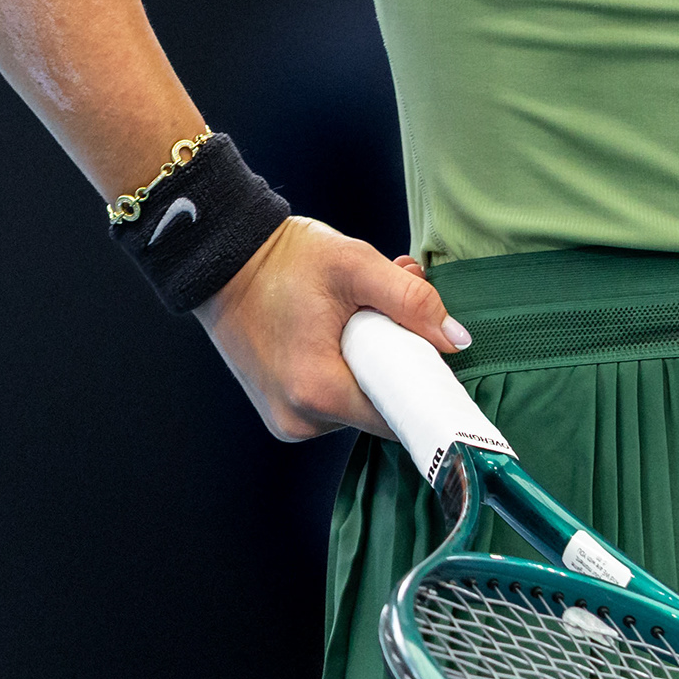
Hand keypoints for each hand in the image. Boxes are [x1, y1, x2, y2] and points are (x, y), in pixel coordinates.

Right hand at [196, 218, 469, 441]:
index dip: (426, 386)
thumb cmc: (283, 259)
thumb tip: (455, 340)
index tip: (439, 356)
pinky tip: (344, 327)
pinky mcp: (282, 409)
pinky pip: (334, 397)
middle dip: (398, 360)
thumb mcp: (355, 264)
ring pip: (358, 401)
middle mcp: (301, 420)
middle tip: (398, 308)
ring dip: (374, 361)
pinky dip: (348, 367)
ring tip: (365, 310)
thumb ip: (410, 301)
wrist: (223, 258)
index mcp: (319, 392)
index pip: (398, 415)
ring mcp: (287, 419)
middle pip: (380, 406)